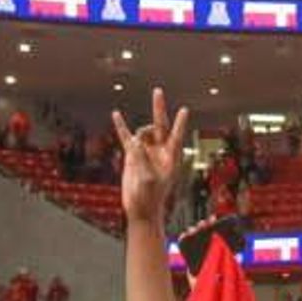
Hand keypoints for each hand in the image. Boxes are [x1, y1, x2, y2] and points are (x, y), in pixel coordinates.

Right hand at [112, 86, 190, 226]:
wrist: (140, 209)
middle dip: (159, 108)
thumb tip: (135, 142)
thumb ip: (142, 159)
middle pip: (161, 125)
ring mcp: (147, 152)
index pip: (177, 136)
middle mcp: (160, 152)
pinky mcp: (133, 155)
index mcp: (171, 158)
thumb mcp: (148, 179)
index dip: (180, 123)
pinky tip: (116, 115)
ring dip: (137, 135)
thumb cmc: (150, 198)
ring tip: (135, 153)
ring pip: (142, 133)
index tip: (185, 110)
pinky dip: (121, 126)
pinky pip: (126, 137)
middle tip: (158, 91)